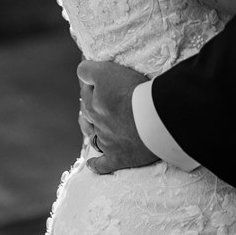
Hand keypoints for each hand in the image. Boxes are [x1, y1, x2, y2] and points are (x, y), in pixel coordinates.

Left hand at [77, 60, 158, 174]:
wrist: (155, 119)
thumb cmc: (135, 92)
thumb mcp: (108, 71)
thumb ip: (89, 70)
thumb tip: (80, 69)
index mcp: (94, 103)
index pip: (86, 90)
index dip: (91, 83)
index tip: (97, 79)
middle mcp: (97, 122)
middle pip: (87, 113)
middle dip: (89, 106)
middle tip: (98, 100)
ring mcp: (107, 142)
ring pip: (93, 137)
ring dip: (92, 131)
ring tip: (93, 126)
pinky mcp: (118, 158)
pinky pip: (103, 165)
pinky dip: (96, 164)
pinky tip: (92, 164)